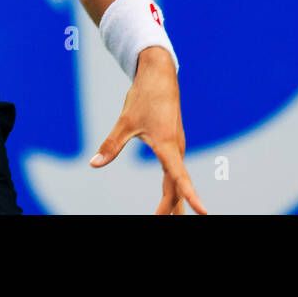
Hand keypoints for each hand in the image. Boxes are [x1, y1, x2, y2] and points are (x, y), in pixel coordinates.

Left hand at [89, 47, 208, 214]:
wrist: (159, 75)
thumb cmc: (144, 96)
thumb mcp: (125, 121)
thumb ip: (111, 145)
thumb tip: (94, 163)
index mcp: (168, 146)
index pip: (181, 178)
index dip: (192, 197)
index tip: (203, 213)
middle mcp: (177, 148)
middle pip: (177, 186)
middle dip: (171, 208)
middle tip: (159, 222)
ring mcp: (177, 146)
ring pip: (177, 179)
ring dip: (174, 199)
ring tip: (172, 217)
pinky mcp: (173, 142)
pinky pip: (176, 170)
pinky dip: (174, 186)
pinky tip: (171, 195)